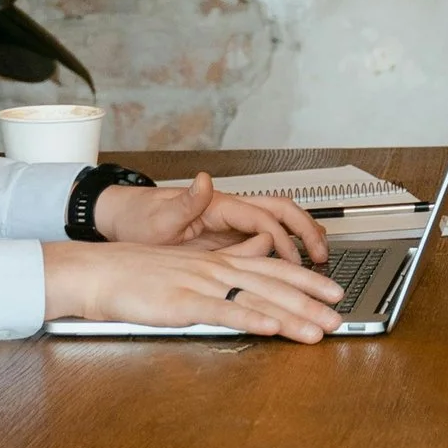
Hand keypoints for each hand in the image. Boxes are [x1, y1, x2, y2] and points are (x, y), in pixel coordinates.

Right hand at [41, 237, 344, 340]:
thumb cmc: (136, 274)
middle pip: (274, 284)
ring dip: (293, 315)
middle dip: (312, 301)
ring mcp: (200, 285)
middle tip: (341, 317)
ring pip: (257, 298)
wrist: (97, 273)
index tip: (334, 292)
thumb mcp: (186, 268)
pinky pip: (223, 311)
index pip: (273, 269)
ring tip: (320, 330)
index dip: (307, 280)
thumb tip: (251, 262)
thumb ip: (220, 267)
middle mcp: (216, 270)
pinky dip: (251, 319)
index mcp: (218, 262)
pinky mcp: (182, 302)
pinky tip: (272, 328)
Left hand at [91, 170, 329, 268]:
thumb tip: (203, 181)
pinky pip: (264, 238)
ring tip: (319, 257)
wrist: (126, 220)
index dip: (282, 240)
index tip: (293, 261)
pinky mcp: (227, 235)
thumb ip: (186, 202)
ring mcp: (231, 222)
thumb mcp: (159, 216)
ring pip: (279, 222)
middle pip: (281, 212)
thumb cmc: (140, 219)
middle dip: (306, 232)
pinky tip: (293, 266)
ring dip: (301, 236)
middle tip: (321, 256)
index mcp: (219, 205)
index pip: (262, 218)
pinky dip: (285, 248)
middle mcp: (230, 209)